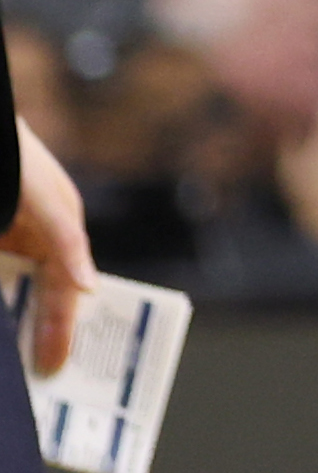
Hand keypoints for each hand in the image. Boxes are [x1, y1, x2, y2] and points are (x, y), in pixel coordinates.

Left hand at [5, 115, 86, 376]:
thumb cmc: (18, 162)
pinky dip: (4, 308)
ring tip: (17, 361)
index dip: (62, 329)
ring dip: (15, 323)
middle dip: (40, 333)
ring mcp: (7, 250)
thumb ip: (69, 243)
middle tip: (39, 373)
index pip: (66, 292)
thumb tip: (92, 287)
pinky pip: (3, 285)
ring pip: (13, 295)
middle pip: (38, 300)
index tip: (56, 367)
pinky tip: (1, 327)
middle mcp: (33, 248)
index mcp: (61, 236)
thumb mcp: (49, 203)